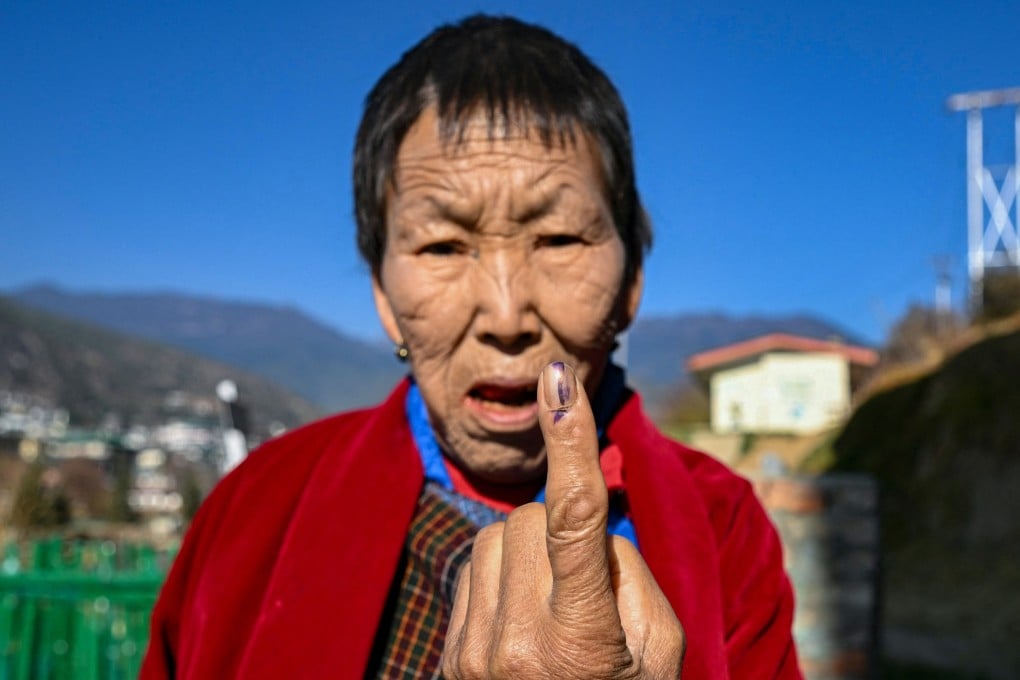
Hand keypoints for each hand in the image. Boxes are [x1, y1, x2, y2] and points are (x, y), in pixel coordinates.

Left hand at [442, 362, 684, 678]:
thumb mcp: (661, 650)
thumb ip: (628, 572)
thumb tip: (583, 512)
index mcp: (583, 642)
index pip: (573, 520)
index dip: (570, 442)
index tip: (559, 379)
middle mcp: (517, 648)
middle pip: (532, 520)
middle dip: (563, 532)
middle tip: (589, 591)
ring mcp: (473, 655)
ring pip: (496, 538)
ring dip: (529, 552)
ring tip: (555, 608)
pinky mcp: (449, 654)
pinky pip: (472, 567)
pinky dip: (502, 574)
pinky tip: (522, 618)